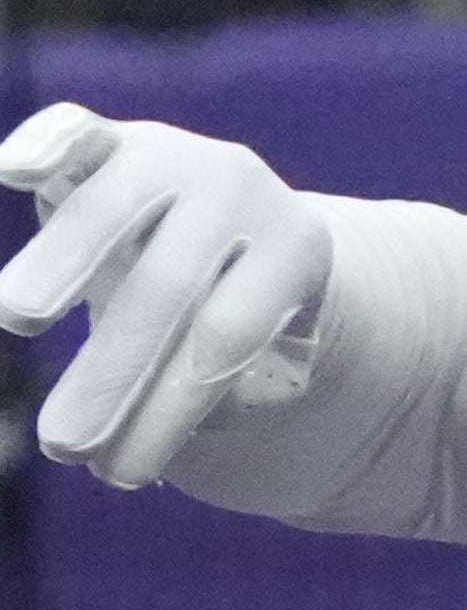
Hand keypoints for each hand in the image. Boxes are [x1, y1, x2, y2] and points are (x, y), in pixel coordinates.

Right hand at [0, 100, 338, 486]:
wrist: (234, 213)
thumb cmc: (233, 308)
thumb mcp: (246, 351)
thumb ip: (206, 387)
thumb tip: (140, 450)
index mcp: (295, 249)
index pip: (229, 338)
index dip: (172, 410)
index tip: (122, 477)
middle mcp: (241, 192)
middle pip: (172, 288)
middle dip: (113, 372)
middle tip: (63, 444)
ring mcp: (173, 156)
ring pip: (114, 213)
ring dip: (61, 265)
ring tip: (20, 317)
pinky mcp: (111, 138)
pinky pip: (79, 132)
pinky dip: (46, 144)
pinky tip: (14, 170)